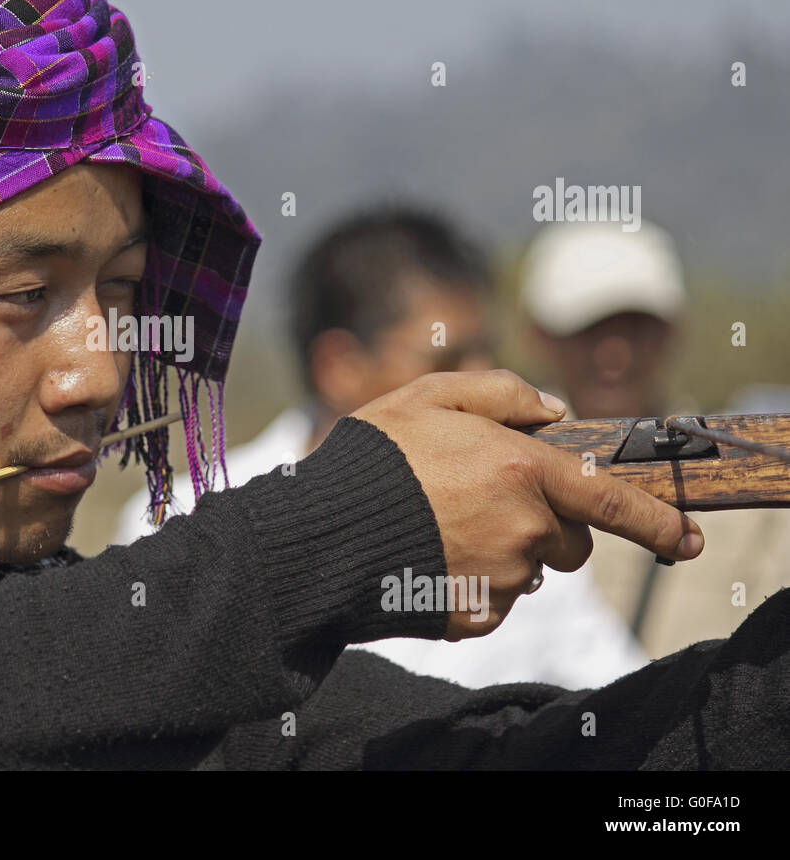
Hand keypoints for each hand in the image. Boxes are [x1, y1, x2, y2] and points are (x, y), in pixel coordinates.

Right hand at [352, 369, 703, 639]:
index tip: (688, 540)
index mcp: (521, 469)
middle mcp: (523, 528)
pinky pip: (495, 602)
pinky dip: (474, 584)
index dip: (658, 522)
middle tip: (484, 503)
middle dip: (546, 524)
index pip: (612, 500)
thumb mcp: (427, 397)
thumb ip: (499, 392)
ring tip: (443, 529)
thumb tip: (554, 410)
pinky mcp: (474, 615)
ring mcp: (501, 578)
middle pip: (569, 540)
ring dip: (506, 553)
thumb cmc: (372, 458)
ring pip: (530, 571)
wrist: (320, 534)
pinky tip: (431, 559)